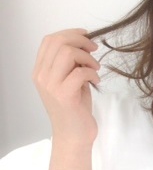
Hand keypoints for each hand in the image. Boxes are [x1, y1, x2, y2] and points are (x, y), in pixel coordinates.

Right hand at [33, 29, 100, 144]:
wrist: (74, 136)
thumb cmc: (74, 108)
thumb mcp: (69, 81)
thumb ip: (70, 64)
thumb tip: (84, 44)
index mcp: (40, 71)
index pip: (49, 40)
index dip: (69, 33)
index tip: (86, 36)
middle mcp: (41, 76)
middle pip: (58, 42)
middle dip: (81, 41)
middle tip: (94, 50)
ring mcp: (51, 86)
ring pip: (68, 53)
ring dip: (87, 57)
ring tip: (95, 68)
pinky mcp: (64, 95)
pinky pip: (79, 72)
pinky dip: (92, 73)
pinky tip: (96, 82)